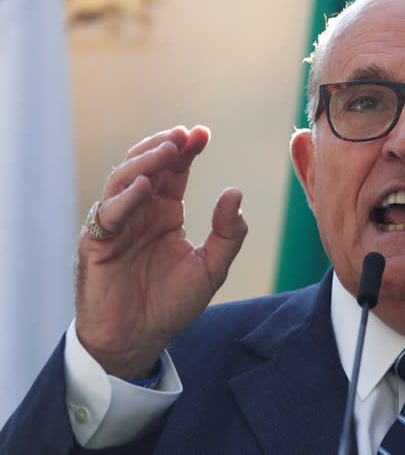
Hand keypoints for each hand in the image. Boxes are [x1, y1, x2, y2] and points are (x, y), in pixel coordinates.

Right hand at [74, 125, 247, 377]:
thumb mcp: (212, 268)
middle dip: (165, 146)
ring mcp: (118, 224)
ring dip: (144, 162)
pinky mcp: (98, 242)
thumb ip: (228, 233)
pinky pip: (108, 213)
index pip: (175, 170)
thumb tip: (235, 192)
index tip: (203, 133)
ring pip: (124, 179)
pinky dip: (124, 197)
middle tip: (184, 135)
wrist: (138, 340)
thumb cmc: (171, 304)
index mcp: (165, 212)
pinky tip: (144, 186)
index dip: (187, 149)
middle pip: (147, 166)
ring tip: (167, 150)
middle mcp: (140, 211)